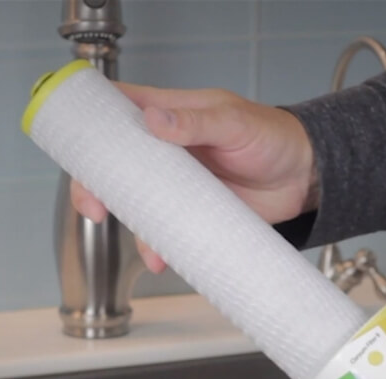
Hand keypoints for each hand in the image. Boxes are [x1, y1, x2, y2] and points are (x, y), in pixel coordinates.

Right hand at [71, 83, 316, 272]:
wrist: (306, 178)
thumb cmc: (273, 137)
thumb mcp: (235, 122)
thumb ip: (196, 121)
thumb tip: (155, 119)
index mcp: (170, 114)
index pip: (118, 112)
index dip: (91, 129)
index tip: (79, 153)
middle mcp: (166, 150)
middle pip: (115, 165)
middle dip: (97, 188)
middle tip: (96, 209)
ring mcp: (178, 184)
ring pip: (137, 204)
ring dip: (132, 227)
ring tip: (147, 249)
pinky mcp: (193, 213)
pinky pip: (165, 230)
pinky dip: (159, 246)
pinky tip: (163, 259)